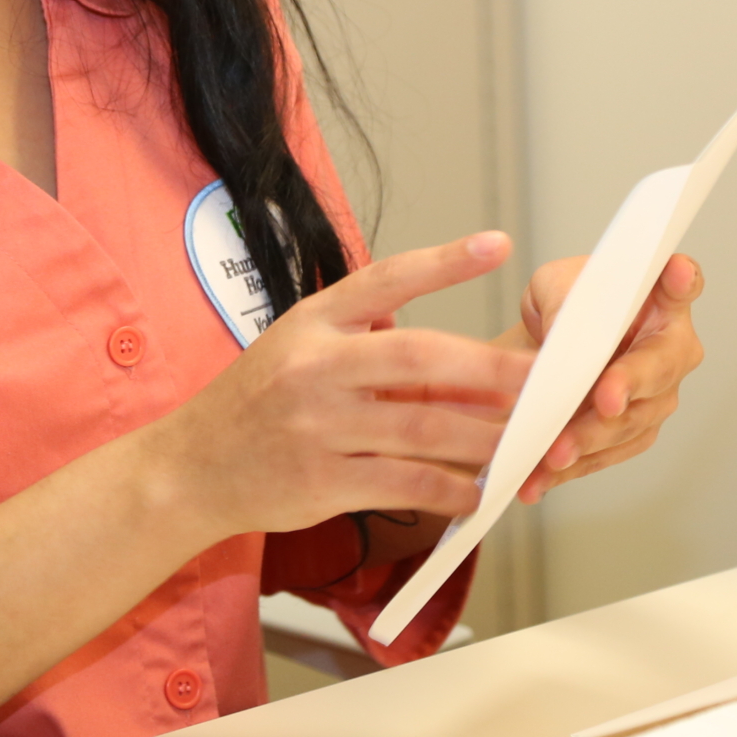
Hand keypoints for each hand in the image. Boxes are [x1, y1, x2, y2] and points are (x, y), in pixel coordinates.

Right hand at [147, 232, 533, 541]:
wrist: (190, 468)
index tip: (498, 245)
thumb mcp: (295, 349)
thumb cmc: (253, 407)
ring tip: (530, 441)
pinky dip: (450, 489)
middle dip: (493, 369)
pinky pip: (405, 484)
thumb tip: (450, 354)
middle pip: (420, 357)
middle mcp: (315, 366)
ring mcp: (318, 424)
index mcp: (313, 323)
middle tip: (545, 378)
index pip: (386, 279)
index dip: (444, 262)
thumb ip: (362, 341)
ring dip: (487, 436)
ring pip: (424, 426)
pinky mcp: (322, 480)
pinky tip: (478, 491)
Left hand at [507, 253, 705, 503]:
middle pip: (658, 367)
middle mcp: (668, 348)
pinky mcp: (634, 432)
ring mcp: (655, 395)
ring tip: (554, 452)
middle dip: (628, 385)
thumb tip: (564, 334)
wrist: (544, 352)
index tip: (677, 272)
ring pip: (630, 421)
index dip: (682, 279)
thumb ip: (563, 302)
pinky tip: (540, 477)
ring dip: (590, 439)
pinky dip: (571, 467)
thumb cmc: (563, 309)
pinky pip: (606, 454)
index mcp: (657, 299)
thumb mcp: (552, 288)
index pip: (682, 283)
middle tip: (604, 400)